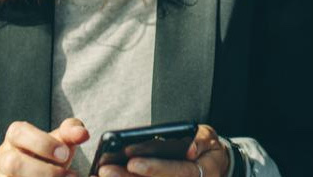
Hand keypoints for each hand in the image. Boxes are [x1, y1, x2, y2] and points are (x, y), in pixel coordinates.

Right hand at [0, 118, 89, 176]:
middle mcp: (1, 158)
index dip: (43, 144)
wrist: (39, 173)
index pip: (20, 133)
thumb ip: (72, 133)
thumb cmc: (49, 154)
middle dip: (43, 171)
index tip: (64, 153)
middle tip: (67, 175)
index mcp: (14, 136)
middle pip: (13, 163)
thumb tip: (82, 134)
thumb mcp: (61, 141)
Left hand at [98, 125, 229, 176]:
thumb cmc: (207, 150)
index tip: (132, 162)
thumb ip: (201, 141)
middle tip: (106, 170)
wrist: (211, 165)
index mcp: (197, 174)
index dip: (154, 168)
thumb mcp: (209, 139)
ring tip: (101, 174)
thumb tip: (190, 149)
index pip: (176, 172)